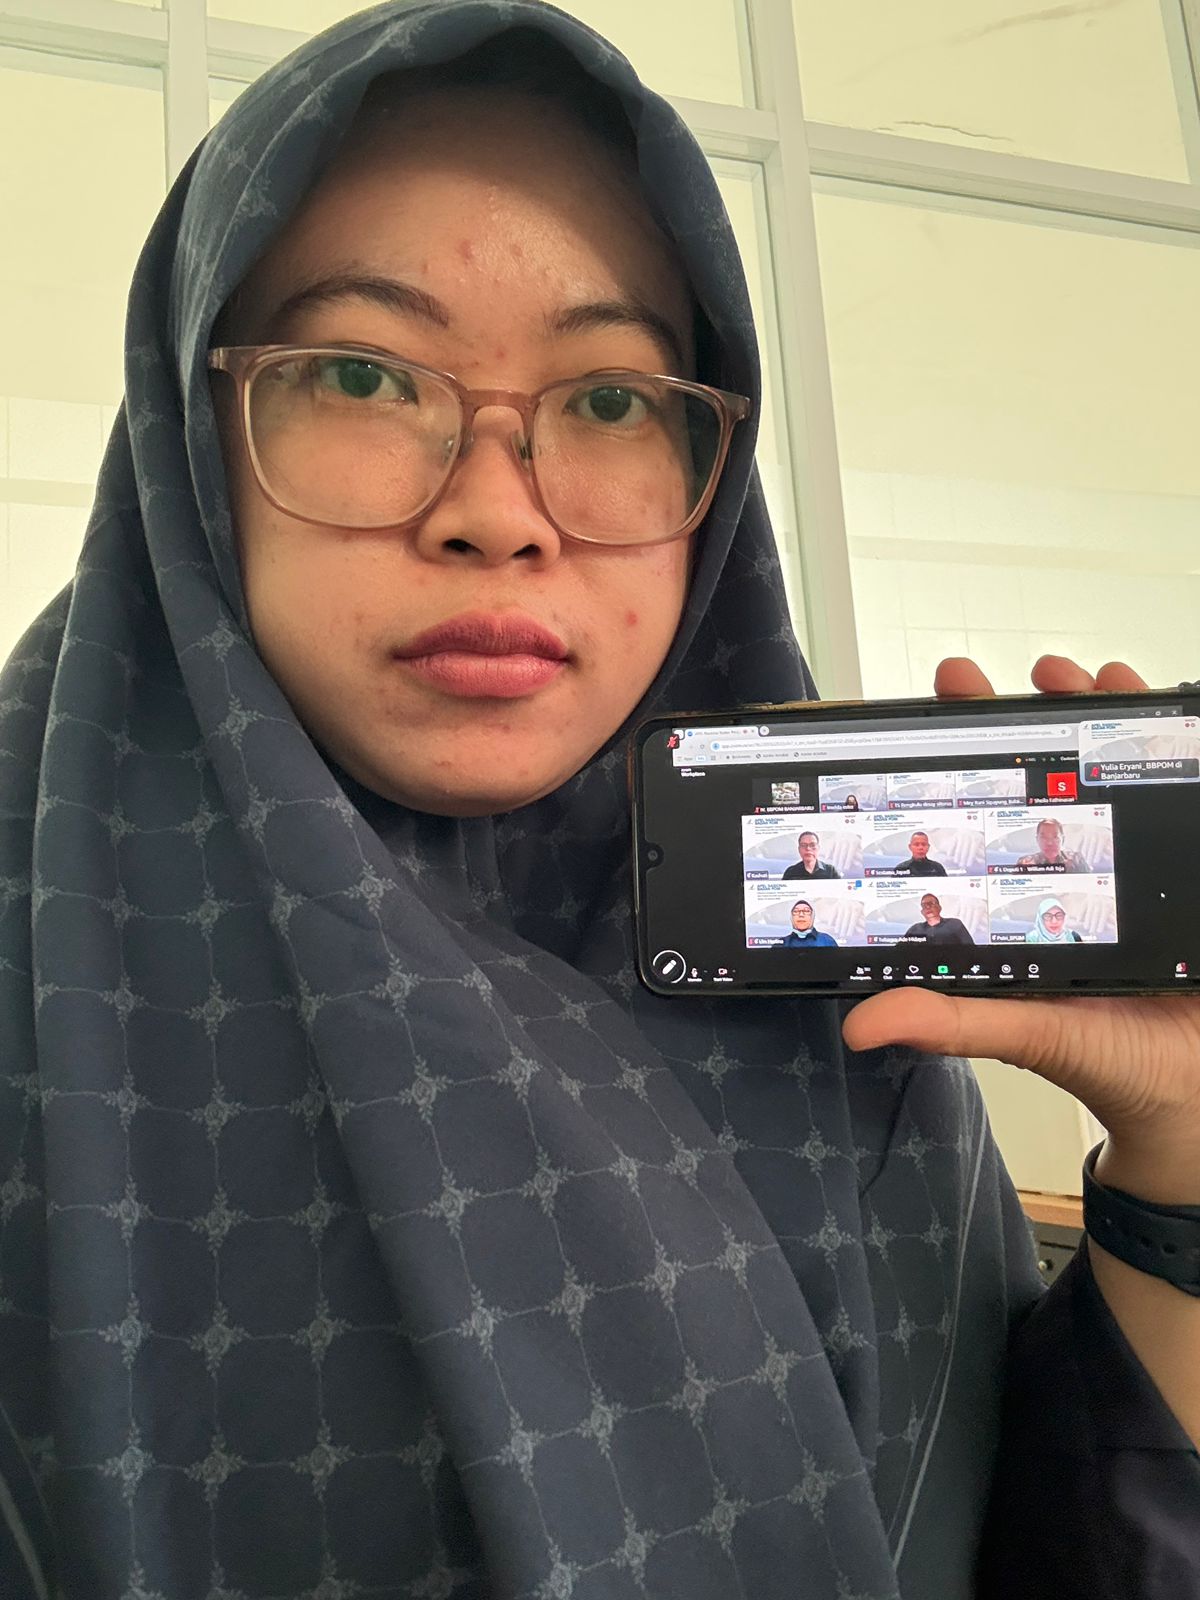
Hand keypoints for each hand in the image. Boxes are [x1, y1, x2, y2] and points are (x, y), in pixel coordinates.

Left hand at [841, 655, 1199, 1192]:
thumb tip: (861, 1024)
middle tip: (1026, 676)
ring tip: (1098, 678)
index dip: (974, 748)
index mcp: (1035, 890)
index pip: (997, 800)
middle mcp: (1089, 865)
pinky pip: (1190, 791)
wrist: (1199, 1097)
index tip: (947, 699)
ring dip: (1113, 711)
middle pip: (1062, 768)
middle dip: (1044, 711)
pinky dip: (1184, 745)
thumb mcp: (1025, 1031)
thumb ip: (950, 1021)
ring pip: (1129, 767)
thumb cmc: (1111, 1061)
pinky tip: (1177, 714)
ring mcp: (1145, 861)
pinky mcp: (1194, 863)